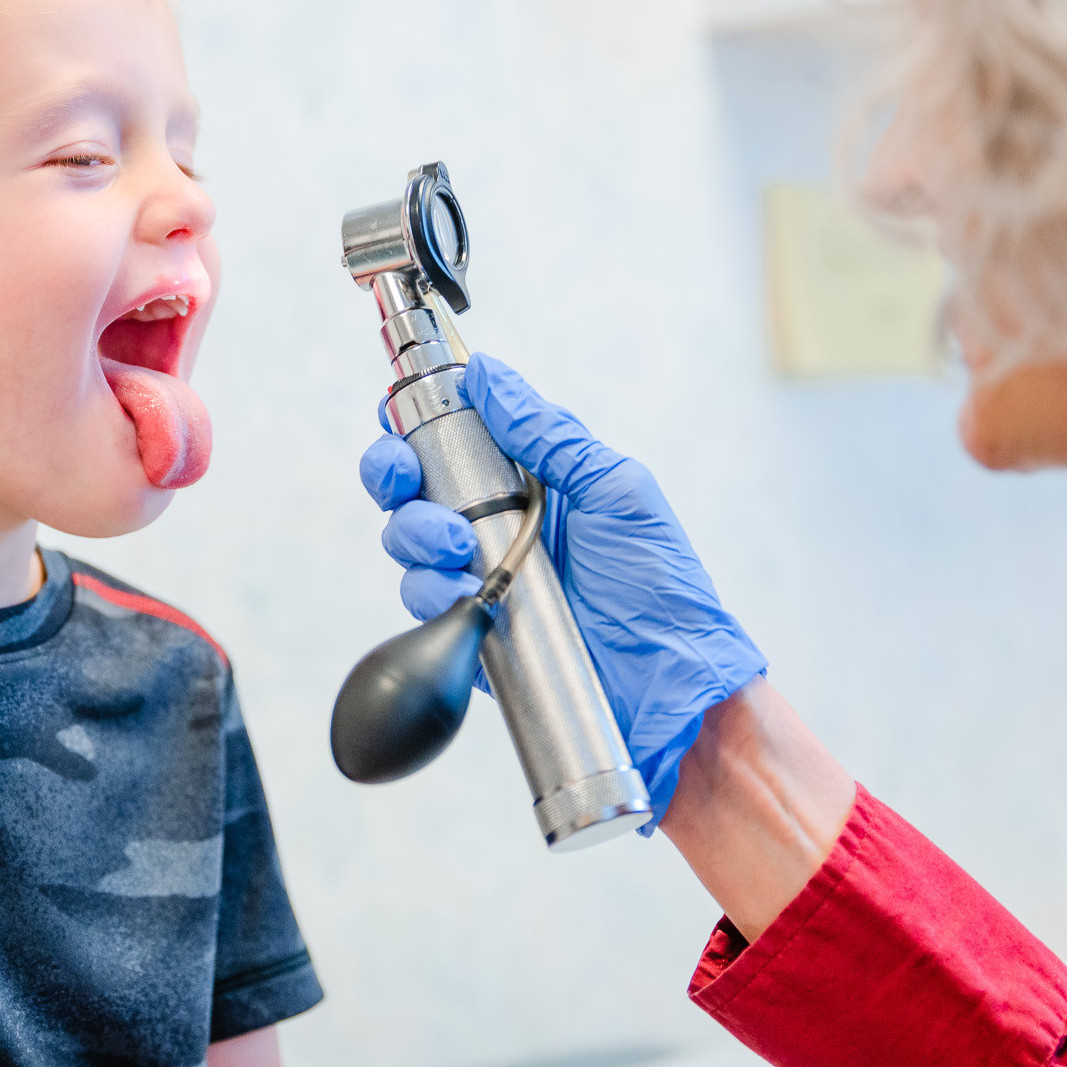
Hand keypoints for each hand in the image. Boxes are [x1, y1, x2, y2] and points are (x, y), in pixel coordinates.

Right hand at [359, 353, 765, 829]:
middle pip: (413, 483)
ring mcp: (480, 575)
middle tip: (405, 478)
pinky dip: (430, 592)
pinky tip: (464, 595)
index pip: (457, 435)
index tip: (396, 408)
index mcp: (532, 479)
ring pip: (406, 540)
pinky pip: (422, 602)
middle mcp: (497, 522)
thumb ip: (548, 434)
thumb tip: (488, 376)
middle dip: (396, 473)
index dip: (415, 418)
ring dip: (416, 534)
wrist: (670, 689)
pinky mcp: (471, 628)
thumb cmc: (660, 588)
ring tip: (458, 549)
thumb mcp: (616, 493)